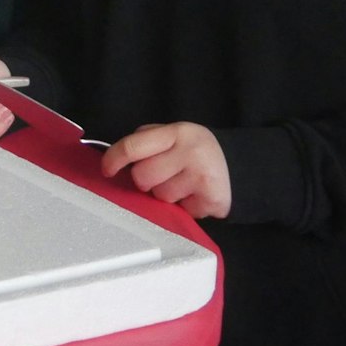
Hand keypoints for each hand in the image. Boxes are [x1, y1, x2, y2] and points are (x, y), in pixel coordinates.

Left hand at [102, 122, 231, 218]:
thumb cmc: (192, 151)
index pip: (132, 147)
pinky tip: (193, 195)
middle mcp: (190, 152)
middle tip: (163, 175)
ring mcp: (202, 177)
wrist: (237, 165)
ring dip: (165, 195)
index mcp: (175, 133)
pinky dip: (183, 207)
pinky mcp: (212, 199)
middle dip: (146, 180)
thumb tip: (114, 160)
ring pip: (160, 197)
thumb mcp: (171, 136)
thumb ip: (144, 143)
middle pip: (142, 177)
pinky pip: (179, 212)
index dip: (113, 160)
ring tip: (182, 185)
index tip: (107, 170)